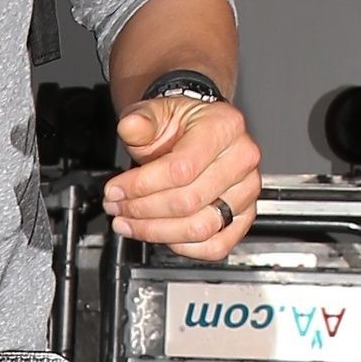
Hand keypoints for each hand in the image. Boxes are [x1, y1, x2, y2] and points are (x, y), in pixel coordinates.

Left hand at [103, 93, 261, 262]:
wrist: (197, 130)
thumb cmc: (179, 124)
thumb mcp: (156, 112)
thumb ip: (141, 120)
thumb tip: (130, 127)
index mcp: (225, 127)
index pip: (180, 169)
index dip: (141, 186)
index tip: (114, 190)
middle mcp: (242, 159)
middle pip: (188, 202)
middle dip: (142, 210)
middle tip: (116, 207)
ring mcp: (246, 190)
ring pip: (200, 227)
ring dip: (156, 232)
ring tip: (129, 223)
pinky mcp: (244, 215)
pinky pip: (217, 246)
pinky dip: (185, 248)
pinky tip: (161, 236)